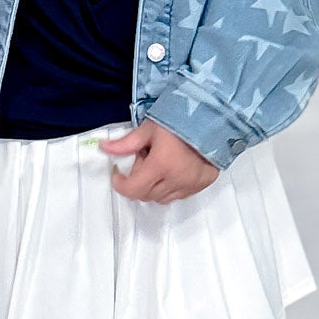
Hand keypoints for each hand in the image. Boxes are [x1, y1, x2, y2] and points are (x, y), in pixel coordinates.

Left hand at [100, 119, 219, 201]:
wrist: (214, 120)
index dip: (121, 184)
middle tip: (144, 160)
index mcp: (161, 165)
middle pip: (146, 195)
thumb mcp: (150, 129)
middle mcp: (176, 180)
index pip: (133, 189)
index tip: (118, 175)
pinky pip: (178, 196)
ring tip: (159, 164)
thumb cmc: (181, 121)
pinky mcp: (201, 185)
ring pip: (162, 198)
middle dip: (138, 181)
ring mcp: (190, 185)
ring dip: (154, 187)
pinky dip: (170, 188)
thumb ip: (126, 143)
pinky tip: (172, 170)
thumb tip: (104, 148)